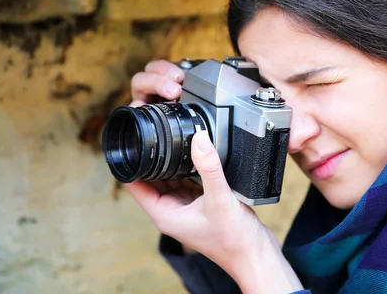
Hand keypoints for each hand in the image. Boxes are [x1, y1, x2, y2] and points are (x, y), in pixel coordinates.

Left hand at [125, 59, 302, 292]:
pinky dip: (191, 169)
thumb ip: (209, 167)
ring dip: (174, 162)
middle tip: (159, 132)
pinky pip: (190, 181)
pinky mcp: (201, 204)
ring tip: (179, 140)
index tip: (134, 140)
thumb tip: (199, 138)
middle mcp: (172, 211)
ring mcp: (186, 208)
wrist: (255, 255)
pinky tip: (199, 155)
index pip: (136, 185)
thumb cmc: (234, 239)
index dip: (132, 162)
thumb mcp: (220, 199)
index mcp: (165, 214)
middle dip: (154, 157)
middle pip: (153, 178)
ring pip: (172, 178)